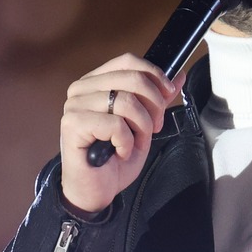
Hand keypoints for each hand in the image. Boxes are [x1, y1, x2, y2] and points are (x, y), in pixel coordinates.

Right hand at [59, 54, 177, 214]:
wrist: (95, 191)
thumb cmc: (114, 158)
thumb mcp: (143, 124)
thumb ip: (157, 99)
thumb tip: (178, 76)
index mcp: (95, 82)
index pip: (127, 61)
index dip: (153, 74)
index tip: (168, 92)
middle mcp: (81, 89)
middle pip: (131, 78)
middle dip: (154, 104)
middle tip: (154, 127)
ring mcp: (74, 105)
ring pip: (127, 101)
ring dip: (141, 126)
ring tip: (134, 143)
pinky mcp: (73, 124)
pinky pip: (115, 124)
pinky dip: (126, 141)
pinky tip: (119, 151)